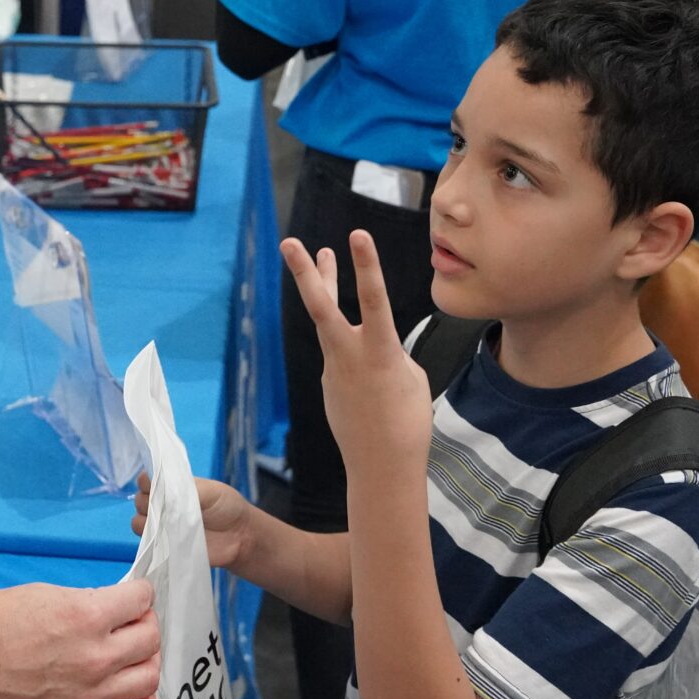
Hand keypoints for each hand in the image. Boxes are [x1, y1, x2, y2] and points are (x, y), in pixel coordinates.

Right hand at [0, 579, 162, 698]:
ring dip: (145, 662)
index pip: (141, 600)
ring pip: (149, 678)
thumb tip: (112, 612)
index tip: (131, 597)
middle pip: (150, 638)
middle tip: (128, 624)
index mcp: (86, 615)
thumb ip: (85, 604)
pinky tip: (137, 696)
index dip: (138, 595)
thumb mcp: (42, 594)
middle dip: (143, 624)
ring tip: (129, 657)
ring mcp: (92, 695)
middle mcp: (97, 656)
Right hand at [131, 472, 254, 570]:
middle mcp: (161, 505)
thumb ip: (186, 490)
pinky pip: (147, 544)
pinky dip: (152, 541)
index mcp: (170, 487)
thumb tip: (163, 492)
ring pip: (138, 523)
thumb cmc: (226, 507)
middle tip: (167, 508)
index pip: (145, 480)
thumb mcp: (210, 491)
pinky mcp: (165, 547)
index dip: (145, 483)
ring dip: (148, 523)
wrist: (239, 536)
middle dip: (147, 503)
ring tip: (169, 525)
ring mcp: (162, 527)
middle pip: (138, 501)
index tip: (153, 487)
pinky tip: (167, 539)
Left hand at [282, 232, 432, 483]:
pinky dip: (353, 349)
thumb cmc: (407, 421)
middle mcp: (349, 355)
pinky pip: (341, 354)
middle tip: (288, 242)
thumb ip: (389, 351)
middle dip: (305, 272)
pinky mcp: (328, 382)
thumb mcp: (410, 377)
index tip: (357, 234)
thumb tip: (372, 343)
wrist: (382, 465)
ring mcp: (334, 368)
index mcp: (379, 353)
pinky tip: (369, 373)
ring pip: (326, 320)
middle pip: (321, 307)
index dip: (366, 266)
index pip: (373, 300)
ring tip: (320, 253)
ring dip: (324, 285)